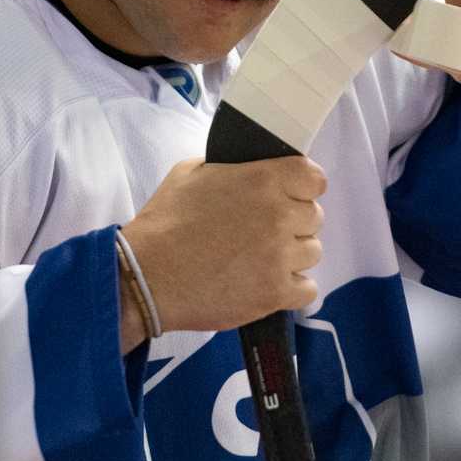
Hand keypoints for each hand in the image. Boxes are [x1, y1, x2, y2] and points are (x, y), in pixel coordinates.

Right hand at [119, 156, 325, 347]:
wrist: (146, 276)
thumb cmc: (164, 224)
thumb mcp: (190, 173)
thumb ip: (230, 168)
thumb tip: (247, 171)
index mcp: (262, 179)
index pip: (314, 178)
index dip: (302, 187)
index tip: (289, 196)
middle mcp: (278, 215)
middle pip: (314, 217)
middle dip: (292, 223)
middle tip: (262, 231)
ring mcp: (280, 256)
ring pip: (312, 252)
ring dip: (292, 255)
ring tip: (259, 260)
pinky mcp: (275, 293)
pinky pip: (307, 289)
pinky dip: (291, 289)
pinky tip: (265, 283)